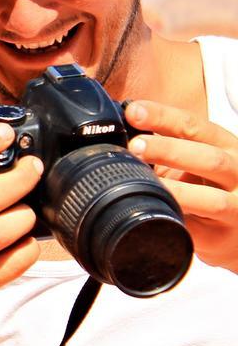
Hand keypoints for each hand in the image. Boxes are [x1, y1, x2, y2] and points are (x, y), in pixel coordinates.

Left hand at [126, 100, 237, 272]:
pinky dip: (177, 219)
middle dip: (169, 150)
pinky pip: (199, 228)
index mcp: (227, 147)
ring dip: (175, 189)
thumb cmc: (206, 186)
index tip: (132, 111)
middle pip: (208, 157)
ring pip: (211, 198)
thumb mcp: (193, 158)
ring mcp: (237, 206)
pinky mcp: (225, 235)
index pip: (195, 126)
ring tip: (144, 181)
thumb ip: (165, 145)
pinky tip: (157, 211)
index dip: (163, 116)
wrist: (234, 230)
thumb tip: (119, 129)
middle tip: (135, 146)